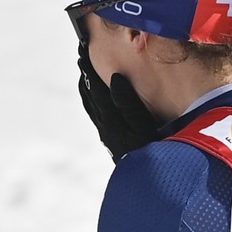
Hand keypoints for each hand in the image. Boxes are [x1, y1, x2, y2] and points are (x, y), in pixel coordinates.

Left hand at [77, 44, 159, 162]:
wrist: (147, 185)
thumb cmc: (151, 154)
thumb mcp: (144, 127)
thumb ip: (129, 103)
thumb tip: (116, 77)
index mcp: (111, 119)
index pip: (96, 87)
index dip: (89, 66)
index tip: (83, 46)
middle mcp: (105, 126)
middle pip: (89, 93)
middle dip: (85, 71)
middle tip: (81, 50)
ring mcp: (107, 134)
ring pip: (91, 104)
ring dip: (87, 85)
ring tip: (84, 69)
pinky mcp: (111, 140)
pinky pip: (96, 114)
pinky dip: (92, 100)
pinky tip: (96, 98)